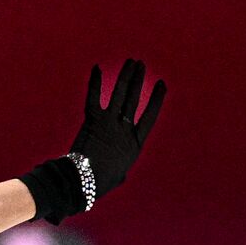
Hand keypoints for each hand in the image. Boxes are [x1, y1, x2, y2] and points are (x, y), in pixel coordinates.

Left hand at [68, 58, 166, 197]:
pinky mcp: (92, 121)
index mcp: (135, 142)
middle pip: (134, 99)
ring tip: (131, 62)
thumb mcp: (118, 176)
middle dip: (138, 80)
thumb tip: (122, 172)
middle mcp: (124, 129)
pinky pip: (94, 97)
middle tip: (141, 65)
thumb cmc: (100, 183)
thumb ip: (122, 169)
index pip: (149, 115)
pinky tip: (96, 68)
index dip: (156, 99)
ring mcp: (109, 123)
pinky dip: (95, 82)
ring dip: (126, 76)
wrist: (84, 181)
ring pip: (120, 94)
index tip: (161, 84)